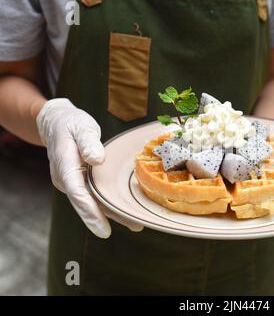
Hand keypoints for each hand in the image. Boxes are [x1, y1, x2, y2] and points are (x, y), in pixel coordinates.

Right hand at [36, 98, 142, 237]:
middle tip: (135, 226)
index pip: (78, 194)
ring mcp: (73, 183)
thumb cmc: (70, 124)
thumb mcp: (81, 127)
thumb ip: (88, 143)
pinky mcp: (81, 183)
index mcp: (65, 167)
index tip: (103, 230)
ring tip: (137, 224)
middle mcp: (67, 180)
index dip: (90, 213)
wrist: (56, 123)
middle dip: (109, 219)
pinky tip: (127, 211)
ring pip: (93, 203)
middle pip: (88, 204)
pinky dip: (110, 205)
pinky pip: (95, 196)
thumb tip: (96, 160)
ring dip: (114, 214)